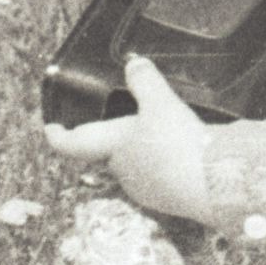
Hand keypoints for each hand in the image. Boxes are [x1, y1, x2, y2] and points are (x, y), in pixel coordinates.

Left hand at [45, 57, 214, 221]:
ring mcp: (147, 191)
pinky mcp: (170, 200)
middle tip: (122, 123)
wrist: (215, 185)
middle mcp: (124, 172)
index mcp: (113, 147)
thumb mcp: (162, 102)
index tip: (50, 131)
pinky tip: (183, 154)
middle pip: (109, 154)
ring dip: (142, 153)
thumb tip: (134, 64)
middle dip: (113, 141)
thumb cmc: (178, 143)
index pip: (74, 144)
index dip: (59, 136)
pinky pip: (161, 178)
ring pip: (136, 167)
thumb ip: (145, 81)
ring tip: (161, 135)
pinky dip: (166, 165)